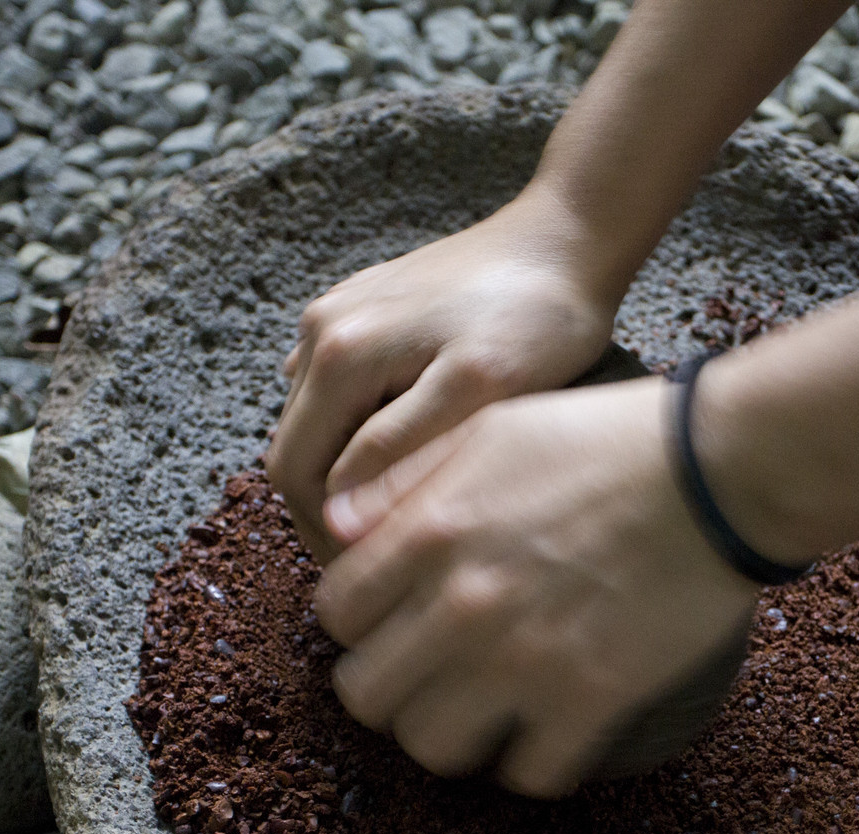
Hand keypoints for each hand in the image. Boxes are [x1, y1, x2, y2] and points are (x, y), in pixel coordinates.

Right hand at [267, 196, 620, 562]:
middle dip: (329, 510)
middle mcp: (320, 329)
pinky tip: (408, 454)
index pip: (293, 471)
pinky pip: (339, 388)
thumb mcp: (476, 391)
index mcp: (339, 352)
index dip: (321, 533)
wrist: (565, 238)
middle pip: (296, 447)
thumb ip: (398, 448)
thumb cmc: (536, 316)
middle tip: (386, 555)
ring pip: (315, 420)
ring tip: (400, 513)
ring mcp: (338, 314)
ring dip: (343, 473)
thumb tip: (335, 510)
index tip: (367, 570)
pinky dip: (357, 431)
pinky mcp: (364, 309)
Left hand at [312, 378, 760, 795]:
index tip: (394, 619)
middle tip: (429, 673)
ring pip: (433, 748)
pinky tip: (547, 730)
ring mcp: (526, 660)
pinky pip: (529, 774)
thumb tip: (337, 528)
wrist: (720, 471)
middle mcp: (463, 605)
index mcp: (430, 534)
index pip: (336, 617)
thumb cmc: (607, 439)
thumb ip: (405, 481)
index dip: (360, 622)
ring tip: (481, 709)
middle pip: (368, 697)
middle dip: (392, 687)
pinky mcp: (592, 699)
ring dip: (451, 733)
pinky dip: (531, 761)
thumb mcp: (491, 429)